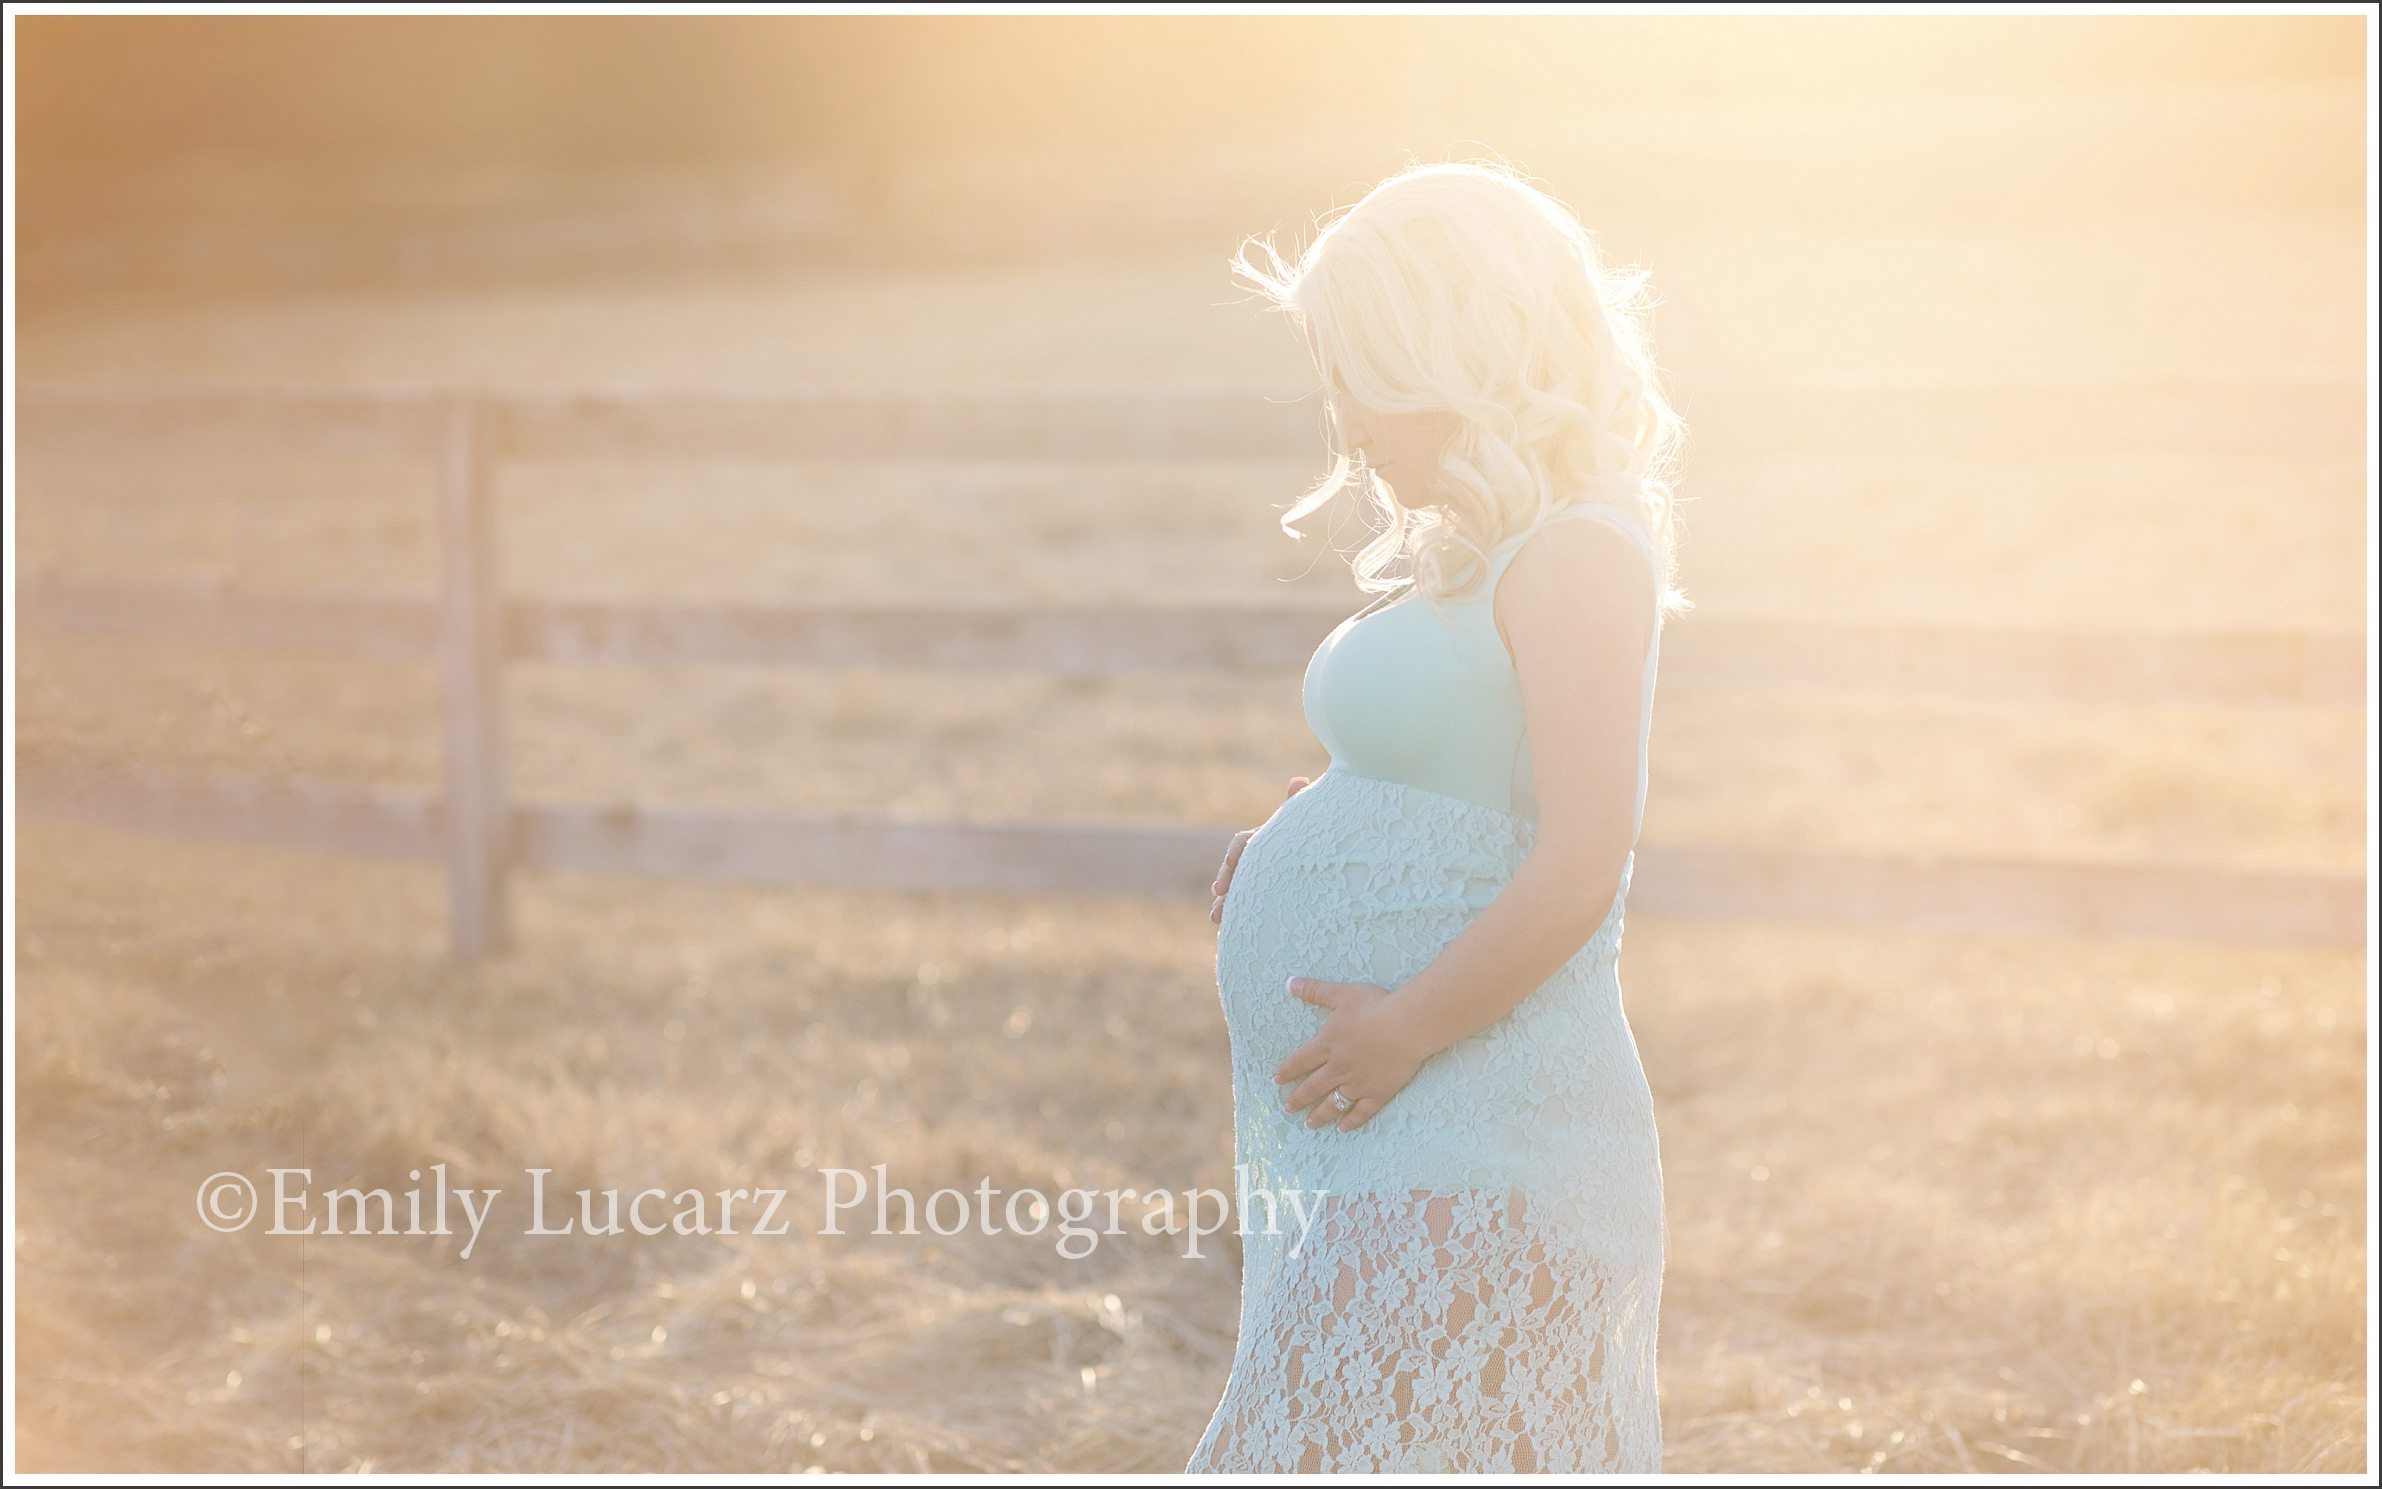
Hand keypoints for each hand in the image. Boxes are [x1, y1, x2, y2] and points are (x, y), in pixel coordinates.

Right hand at [1211, 776, 1309, 924]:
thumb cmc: (1322, 835)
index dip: (1236, 853)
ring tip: (1216, 919)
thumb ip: (1300, 806)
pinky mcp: (1266, 898)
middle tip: (1218, 894)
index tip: (1231, 865)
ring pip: (1237, 890)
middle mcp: (1260, 858)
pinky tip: (1228, 931)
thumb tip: (1299, 780)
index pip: (1245, 843)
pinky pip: (1247, 906)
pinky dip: (1236, 916)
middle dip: (1225, 881)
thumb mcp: (1311, 822)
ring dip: (1225, 903)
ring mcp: (1261, 879)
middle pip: (1236, 869)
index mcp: (1268, 838)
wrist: (1336, 858)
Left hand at [1273, 977, 1429, 1131]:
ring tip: (1309, 1124)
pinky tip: (1342, 1129)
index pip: (1300, 1062)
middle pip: (1313, 1087)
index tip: (1276, 1081)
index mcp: (1327, 1045)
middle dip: (1298, 1098)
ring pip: (1333, 1104)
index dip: (1287, 1071)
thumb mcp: (1341, 994)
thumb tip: (1289, 982)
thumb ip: (1314, 991)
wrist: (1405, 1026)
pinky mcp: (1378, 1093)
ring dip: (1319, 1115)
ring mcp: (1357, 1084)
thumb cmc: (1374, 1006)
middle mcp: (1338, 1068)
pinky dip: (1351, 1121)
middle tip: (1287, 1108)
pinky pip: (1361, 1112)